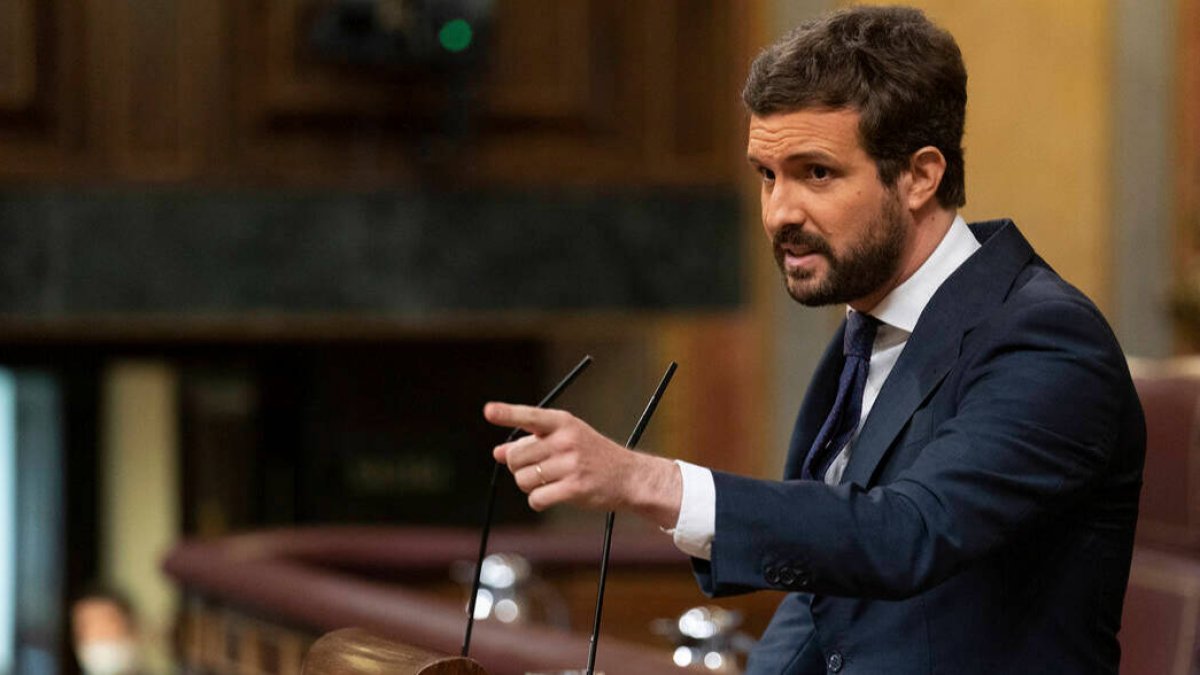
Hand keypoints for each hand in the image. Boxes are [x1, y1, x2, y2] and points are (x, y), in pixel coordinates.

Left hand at [483, 402, 681, 527]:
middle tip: (536, 469)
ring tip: (548, 482)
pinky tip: (553, 496)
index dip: (507, 414)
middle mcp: (566, 440)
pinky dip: (538, 501)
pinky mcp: (574, 489)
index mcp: (563, 423)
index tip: (488, 411)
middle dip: (518, 467)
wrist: (629, 476)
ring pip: (523, 480)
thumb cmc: (592, 455)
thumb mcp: (565, 440)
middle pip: (516, 457)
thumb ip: (531, 443)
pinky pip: (537, 499)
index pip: (530, 416)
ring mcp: (571, 464)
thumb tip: (498, 452)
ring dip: (529, 486)